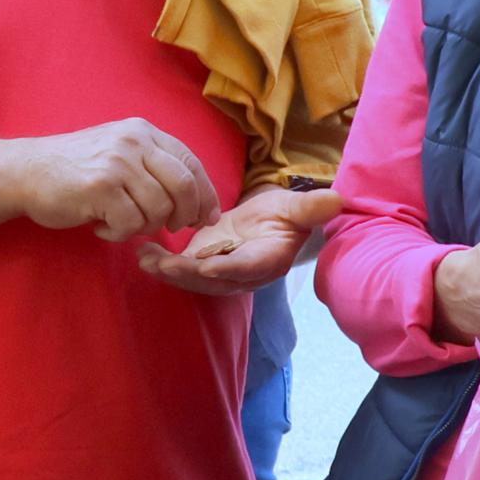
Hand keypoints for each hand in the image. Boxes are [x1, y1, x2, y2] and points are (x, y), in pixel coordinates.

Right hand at [15, 119, 220, 244]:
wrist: (24, 171)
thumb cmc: (72, 169)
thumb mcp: (117, 152)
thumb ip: (152, 165)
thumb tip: (195, 200)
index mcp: (142, 131)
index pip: (190, 162)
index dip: (205, 193)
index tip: (206, 217)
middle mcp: (134, 142)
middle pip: (183, 186)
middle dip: (185, 214)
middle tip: (172, 228)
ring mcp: (117, 163)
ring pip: (159, 209)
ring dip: (144, 226)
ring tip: (121, 224)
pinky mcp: (101, 187)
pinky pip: (131, 223)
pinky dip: (119, 233)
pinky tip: (102, 228)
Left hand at [139, 183, 338, 295]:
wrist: (270, 223)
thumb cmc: (286, 215)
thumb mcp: (298, 208)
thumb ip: (311, 208)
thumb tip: (336, 199)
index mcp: (267, 260)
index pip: (247, 267)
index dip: (228, 268)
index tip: (208, 266)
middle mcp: (242, 274)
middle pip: (213, 279)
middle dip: (187, 274)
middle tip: (163, 264)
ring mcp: (220, 273)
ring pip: (193, 279)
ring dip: (168, 272)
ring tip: (145, 258)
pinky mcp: (203, 266)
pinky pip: (181, 270)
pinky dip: (161, 264)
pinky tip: (143, 251)